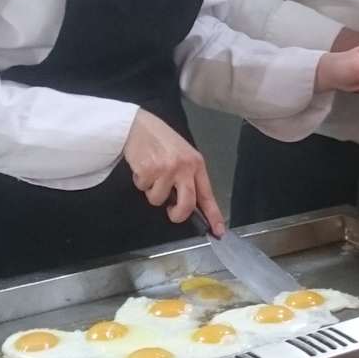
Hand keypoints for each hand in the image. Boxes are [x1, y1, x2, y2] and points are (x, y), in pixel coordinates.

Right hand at [122, 109, 223, 233]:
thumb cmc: (161, 142)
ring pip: (158, 200)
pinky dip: (140, 182)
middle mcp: (184, 167)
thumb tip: (190, 205)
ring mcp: (167, 169)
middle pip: (186, 205)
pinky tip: (142, 167)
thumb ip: (188, 178)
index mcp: (196, 164)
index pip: (207, 195)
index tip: (218, 232)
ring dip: (152, 191)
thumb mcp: (182, 156)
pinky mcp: (148, 170)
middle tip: (171, 211)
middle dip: (177, 214)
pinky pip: (144, 189)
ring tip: (151, 173)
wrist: (139, 125)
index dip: (213, 215)